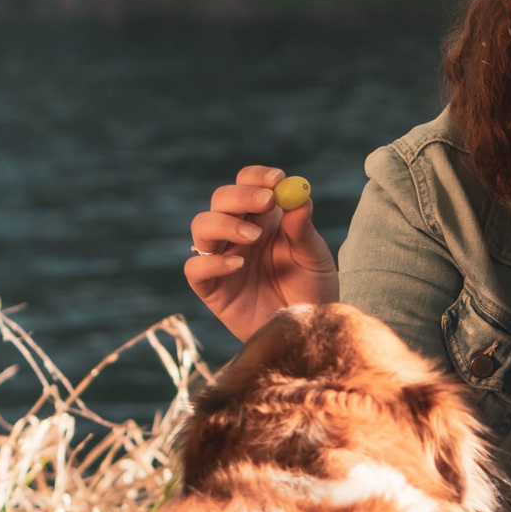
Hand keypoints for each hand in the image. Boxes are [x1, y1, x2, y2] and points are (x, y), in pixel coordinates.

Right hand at [185, 166, 339, 340]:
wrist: (306, 334)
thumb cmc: (313, 291)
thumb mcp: (314, 258)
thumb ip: (303, 229)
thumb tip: (298, 196)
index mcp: (264, 218)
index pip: (248, 184)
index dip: (256, 178)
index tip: (276, 180)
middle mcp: (238, 234)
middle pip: (222, 200)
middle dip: (240, 197)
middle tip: (265, 201)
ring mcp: (221, 259)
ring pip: (201, 227)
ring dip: (224, 225)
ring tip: (254, 239)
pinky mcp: (211, 288)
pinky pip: (196, 267)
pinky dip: (211, 261)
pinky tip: (238, 265)